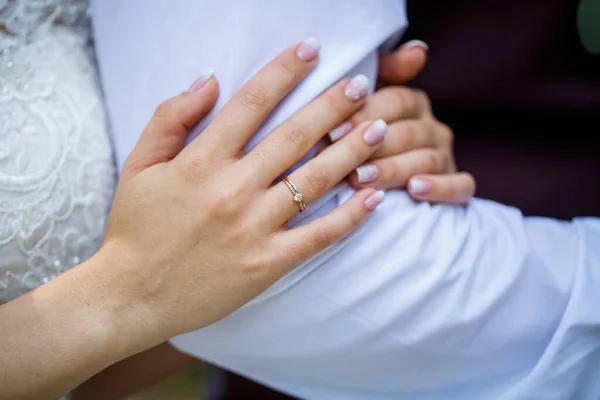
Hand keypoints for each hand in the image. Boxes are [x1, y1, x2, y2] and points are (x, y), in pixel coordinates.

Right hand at [101, 40, 386, 344]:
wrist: (133, 294)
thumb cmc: (136, 228)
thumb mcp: (138, 165)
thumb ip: (171, 117)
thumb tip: (211, 78)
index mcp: (201, 160)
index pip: (252, 102)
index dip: (285, 70)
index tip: (311, 50)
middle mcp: (232, 189)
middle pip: (295, 137)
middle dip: (333, 106)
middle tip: (362, 86)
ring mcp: (253, 227)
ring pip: (314, 181)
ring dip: (352, 151)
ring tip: (379, 128)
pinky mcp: (267, 263)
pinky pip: (318, 236)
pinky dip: (350, 216)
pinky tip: (374, 196)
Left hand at [343, 40, 474, 203]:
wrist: (385, 187)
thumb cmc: (364, 140)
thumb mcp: (365, 105)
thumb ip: (383, 74)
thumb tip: (418, 49)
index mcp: (413, 104)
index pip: (396, 101)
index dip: (364, 114)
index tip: (332, 131)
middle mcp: (433, 127)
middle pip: (408, 133)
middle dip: (373, 147)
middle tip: (342, 160)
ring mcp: (447, 156)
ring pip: (427, 160)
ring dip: (393, 169)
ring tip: (361, 179)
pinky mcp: (459, 186)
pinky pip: (460, 185)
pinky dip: (439, 187)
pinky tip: (415, 189)